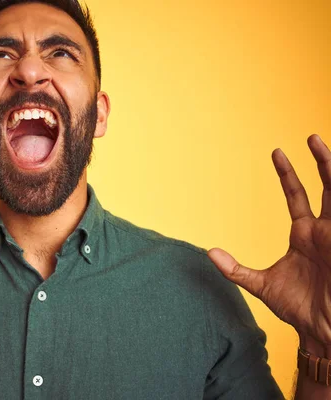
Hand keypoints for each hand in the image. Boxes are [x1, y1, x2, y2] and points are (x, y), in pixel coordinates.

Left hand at [208, 134, 330, 346]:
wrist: (322, 330)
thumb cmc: (297, 307)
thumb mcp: (260, 284)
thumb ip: (234, 269)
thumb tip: (209, 253)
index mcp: (305, 234)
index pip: (297, 195)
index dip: (288, 174)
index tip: (277, 152)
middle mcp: (325, 230)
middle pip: (327, 187)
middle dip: (321, 161)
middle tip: (311, 136)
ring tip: (323, 144)